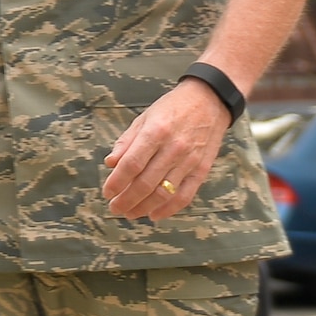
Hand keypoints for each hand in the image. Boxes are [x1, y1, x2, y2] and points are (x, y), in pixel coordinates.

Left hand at [101, 78, 232, 218]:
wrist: (210, 101)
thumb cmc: (172, 108)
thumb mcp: (144, 117)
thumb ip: (127, 142)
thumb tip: (110, 164)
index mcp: (156, 132)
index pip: (132, 164)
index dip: (116, 182)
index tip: (106, 192)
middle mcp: (174, 148)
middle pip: (146, 183)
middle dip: (126, 199)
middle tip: (114, 207)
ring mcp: (190, 161)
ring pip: (164, 193)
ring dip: (144, 207)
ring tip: (130, 213)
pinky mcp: (202, 170)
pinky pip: (185, 196)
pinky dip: (168, 209)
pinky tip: (154, 215)